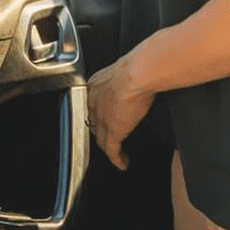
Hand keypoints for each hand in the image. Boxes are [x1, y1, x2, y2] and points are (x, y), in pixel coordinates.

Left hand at [84, 50, 154, 170]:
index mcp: (96, 85)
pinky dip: (117, 159)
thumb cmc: (136, 65)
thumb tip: (133, 80)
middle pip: (93, 121)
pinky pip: (112, 151)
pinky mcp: (113, 131)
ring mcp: (102, 118)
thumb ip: (123, 79)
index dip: (98, 112)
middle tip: (110, 136)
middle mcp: (94, 102)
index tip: (106, 116)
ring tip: (116, 152)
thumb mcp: (124, 69)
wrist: (137, 73)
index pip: (92, 104)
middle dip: (100, 130)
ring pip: (101, 138)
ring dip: (108, 146)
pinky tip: (123, 163)